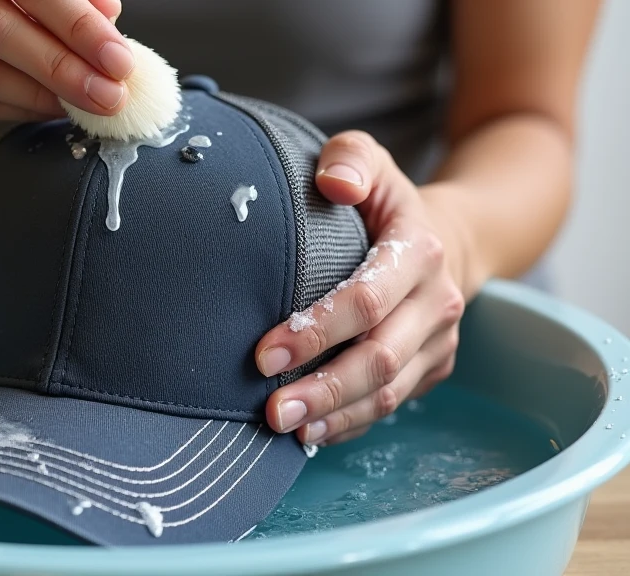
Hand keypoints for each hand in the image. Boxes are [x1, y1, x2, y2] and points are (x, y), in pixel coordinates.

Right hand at [0, 0, 132, 121]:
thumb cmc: (8, 11)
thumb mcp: (44, 0)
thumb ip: (76, 2)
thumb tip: (108, 16)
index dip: (77, 24)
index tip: (118, 58)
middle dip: (63, 68)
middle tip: (108, 94)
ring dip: (41, 95)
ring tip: (84, 105)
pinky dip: (17, 109)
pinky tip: (50, 111)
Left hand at [255, 130, 467, 445]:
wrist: (445, 239)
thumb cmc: (383, 201)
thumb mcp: (369, 159)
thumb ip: (349, 158)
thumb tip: (333, 182)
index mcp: (419, 250)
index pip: (367, 300)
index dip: (316, 330)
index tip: (264, 353)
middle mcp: (436, 301)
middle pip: (379, 357)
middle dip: (324, 388)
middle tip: (271, 409)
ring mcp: (438, 341)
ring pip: (389, 391)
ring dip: (336, 415)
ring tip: (287, 428)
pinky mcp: (432, 368)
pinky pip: (392, 404)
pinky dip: (352, 423)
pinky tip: (313, 432)